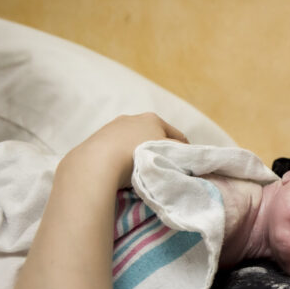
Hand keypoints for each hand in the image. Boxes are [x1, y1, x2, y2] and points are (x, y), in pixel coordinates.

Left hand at [66, 113, 187, 187]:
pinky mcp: (98, 137)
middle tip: (164, 167)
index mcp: (153, 119)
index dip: (185, 150)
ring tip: (140, 170)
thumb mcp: (168, 154)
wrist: (98, 161)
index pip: (177, 135)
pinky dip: (122, 156)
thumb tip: (191, 157)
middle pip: (155, 136)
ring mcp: (113, 126)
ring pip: (134, 141)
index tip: (187, 164)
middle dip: (160, 150)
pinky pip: (117, 147)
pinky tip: (121, 169)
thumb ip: (183, 154)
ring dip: (139, 152)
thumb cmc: (139, 155)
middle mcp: (133, 118)